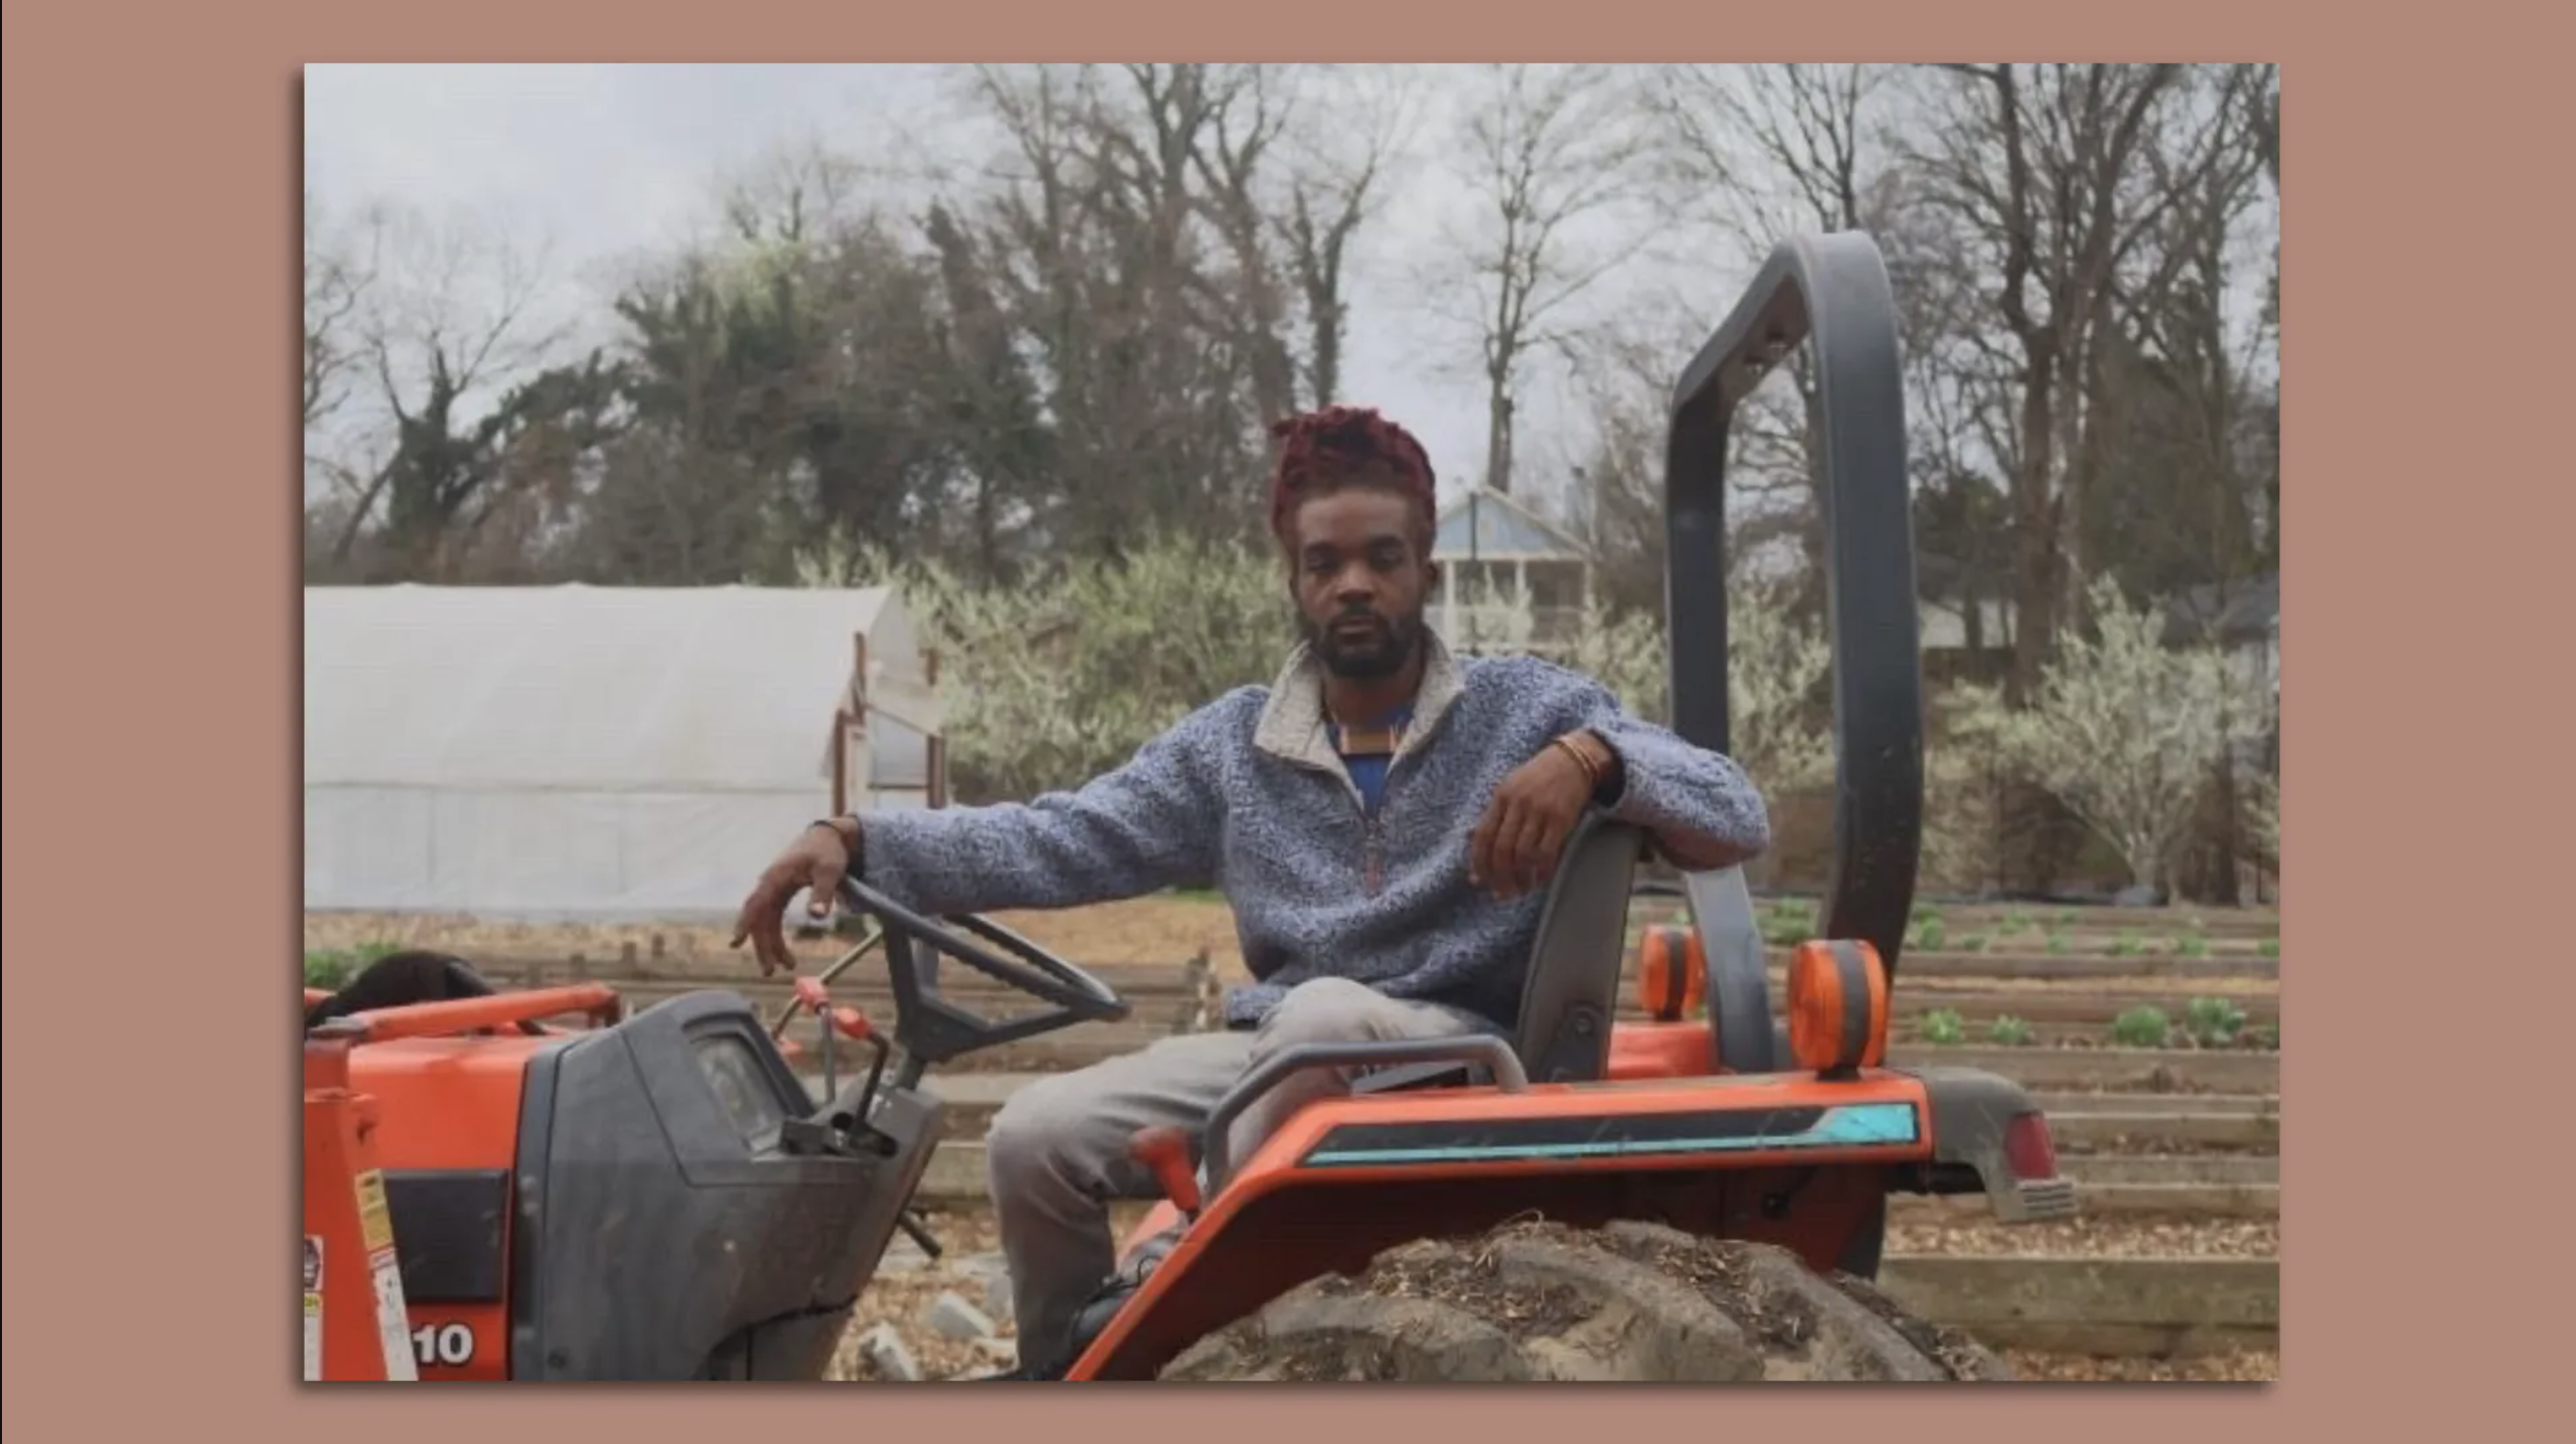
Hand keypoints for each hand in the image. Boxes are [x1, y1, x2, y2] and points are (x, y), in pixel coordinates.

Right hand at [730, 820, 857, 976]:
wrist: (828, 838)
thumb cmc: (828, 852)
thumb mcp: (829, 871)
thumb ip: (822, 893)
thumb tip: (817, 917)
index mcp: (776, 877)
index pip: (756, 903)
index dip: (745, 923)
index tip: (736, 942)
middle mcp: (769, 885)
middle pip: (759, 919)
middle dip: (762, 945)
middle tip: (769, 972)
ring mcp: (773, 890)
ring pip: (765, 922)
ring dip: (771, 945)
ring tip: (786, 966)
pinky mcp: (780, 895)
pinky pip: (773, 919)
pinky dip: (775, 936)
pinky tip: (781, 952)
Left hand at [1467, 735, 1607, 899]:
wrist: (1573, 760)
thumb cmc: (1537, 777)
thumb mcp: (1509, 788)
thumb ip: (1492, 814)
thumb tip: (1469, 838)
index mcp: (1501, 796)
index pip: (1482, 834)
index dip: (1478, 861)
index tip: (1478, 880)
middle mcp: (1518, 803)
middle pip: (1502, 849)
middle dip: (1499, 876)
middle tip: (1501, 894)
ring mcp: (1540, 811)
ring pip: (1524, 854)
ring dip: (1521, 878)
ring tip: (1521, 890)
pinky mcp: (1561, 819)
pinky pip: (1548, 852)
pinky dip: (1542, 871)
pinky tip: (1540, 880)